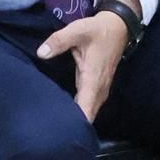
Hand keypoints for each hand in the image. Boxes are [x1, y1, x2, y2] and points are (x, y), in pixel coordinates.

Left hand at [37, 4, 130, 120]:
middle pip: (87, 117)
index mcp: (93, 80)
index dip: (75, 124)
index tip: (59, 131)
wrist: (117, 28)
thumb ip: (59, 41)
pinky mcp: (97, 88)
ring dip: (76, 119)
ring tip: (53, 126)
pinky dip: (79, 111)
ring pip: (89, 112)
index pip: (86, 111)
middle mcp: (98, 90)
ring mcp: (99, 90)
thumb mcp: (77, 30)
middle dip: (72, 125)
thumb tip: (41, 53)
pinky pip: (89, 106)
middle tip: (48, 131)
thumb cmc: (97, 31)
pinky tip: (64, 114)